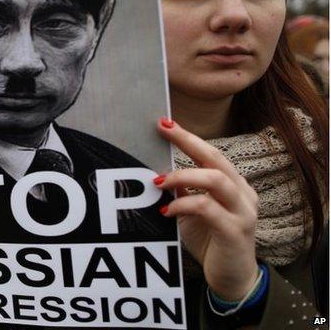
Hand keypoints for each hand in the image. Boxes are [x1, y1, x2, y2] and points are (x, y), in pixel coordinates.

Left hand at [156, 118, 258, 300]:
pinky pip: (207, 208)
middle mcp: (243, 193)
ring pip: (216, 180)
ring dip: (182, 176)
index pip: (211, 154)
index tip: (165, 123)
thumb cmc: (211, 241)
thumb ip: (184, 191)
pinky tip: (167, 210)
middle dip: (188, 141)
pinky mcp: (235, 231)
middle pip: (216, 159)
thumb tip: (160, 170)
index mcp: (234, 184)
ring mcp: (243, 212)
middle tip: (162, 131)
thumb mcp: (193, 212)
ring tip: (158, 181)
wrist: (232, 278)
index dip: (189, 137)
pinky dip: (183, 204)